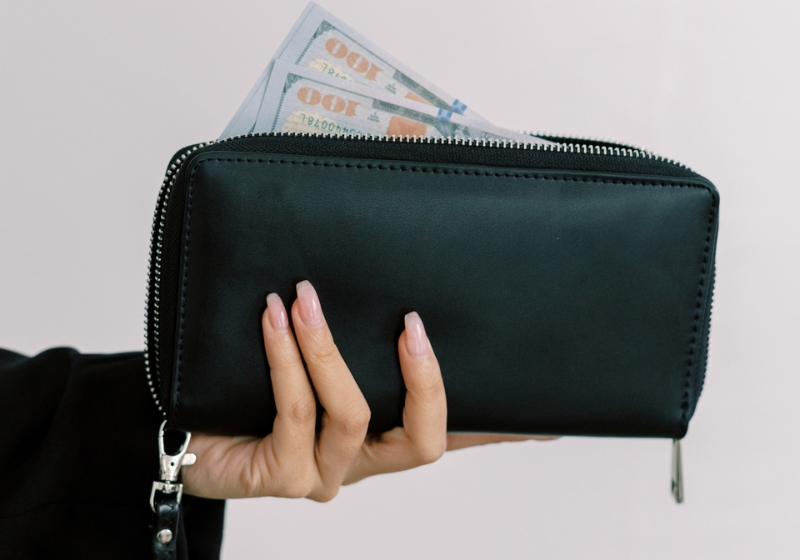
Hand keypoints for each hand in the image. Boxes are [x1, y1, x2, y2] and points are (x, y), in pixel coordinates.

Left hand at [183, 280, 554, 500]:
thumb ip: (358, 314)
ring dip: (330, 348)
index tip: (545, 421)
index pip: (454, 432)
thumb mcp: (319, 346)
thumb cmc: (256, 383)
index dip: (500, 430)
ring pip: (355, 416)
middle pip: (425, 442)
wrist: (193, 429)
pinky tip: (272, 317)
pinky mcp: (282, 476)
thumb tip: (387, 248)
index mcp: (385, 435)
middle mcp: (365, 460)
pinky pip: (295, 413)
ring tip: (306, 297)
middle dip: (425, 379)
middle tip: (412, 324)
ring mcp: (326, 472)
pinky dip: (286, 359)